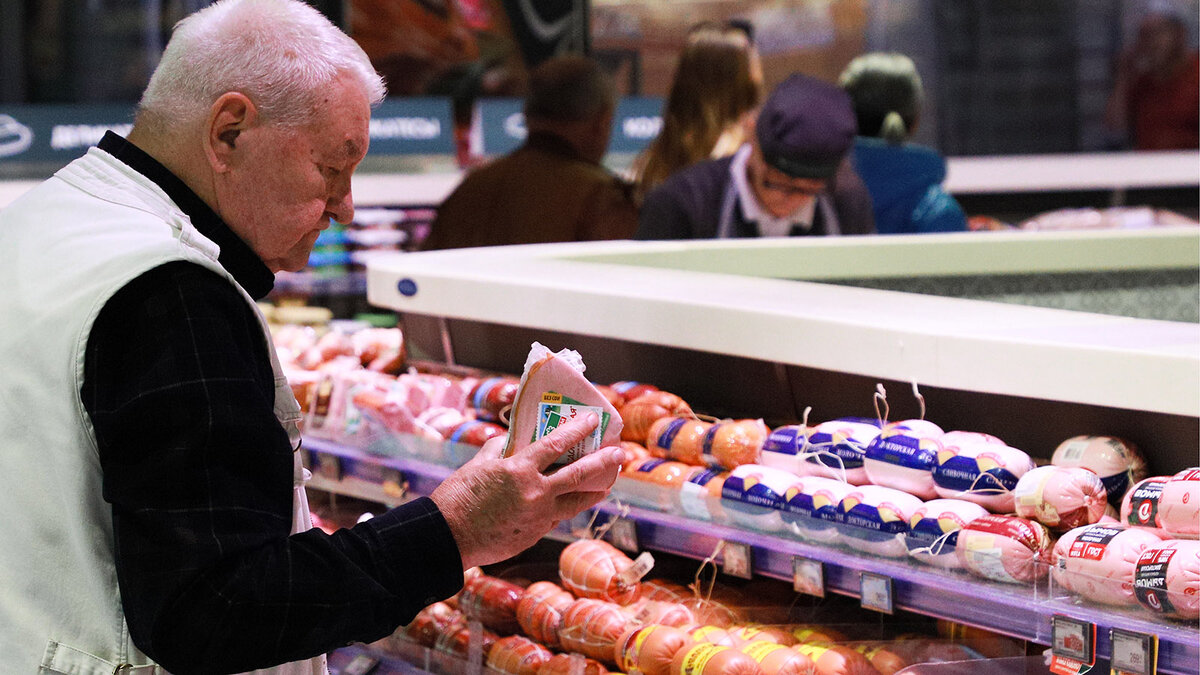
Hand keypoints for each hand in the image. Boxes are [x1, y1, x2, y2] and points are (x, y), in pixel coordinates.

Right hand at [431, 412, 624, 569]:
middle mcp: (535, 493)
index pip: (556, 444)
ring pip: (576, 503)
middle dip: (603, 463)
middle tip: (620, 454)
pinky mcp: (534, 535)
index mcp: (519, 470)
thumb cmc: (457, 498)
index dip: (577, 429)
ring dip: (594, 492)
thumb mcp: (476, 466)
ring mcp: (538, 517)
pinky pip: (556, 518)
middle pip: (579, 476)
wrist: (448, 538)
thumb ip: (497, 451)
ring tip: (607, 484)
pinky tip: (570, 504)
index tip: (593, 419)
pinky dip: (564, 508)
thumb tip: (509, 441)